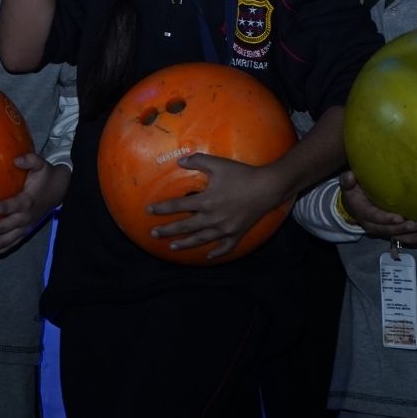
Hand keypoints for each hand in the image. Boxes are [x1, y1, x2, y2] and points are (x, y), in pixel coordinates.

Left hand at [0, 154, 70, 260]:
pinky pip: (12, 244)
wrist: (61, 190)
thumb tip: (16, 159)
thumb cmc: (46, 176)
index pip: (6, 207)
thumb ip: (30, 160)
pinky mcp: (26, 231)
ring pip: (5, 241)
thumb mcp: (41, 165)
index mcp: (26, 201)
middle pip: (2, 229)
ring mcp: (26, 227)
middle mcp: (25, 217)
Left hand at [148, 154, 288, 260]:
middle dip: (167, 231)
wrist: (267, 187)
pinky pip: (225, 247)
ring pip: (200, 240)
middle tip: (153, 234)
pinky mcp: (237, 234)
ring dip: (185, 244)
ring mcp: (224, 229)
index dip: (162, 208)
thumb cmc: (241, 174)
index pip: (178, 206)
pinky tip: (208, 256)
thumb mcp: (218, 164)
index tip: (149, 211)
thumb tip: (180, 161)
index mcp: (206, 201)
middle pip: (185, 227)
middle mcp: (212, 218)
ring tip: (172, 247)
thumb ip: (198, 161)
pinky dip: (216, 253)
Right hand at [338, 171, 416, 245]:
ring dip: (412, 236)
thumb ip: (348, 181)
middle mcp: (374, 226)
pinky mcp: (391, 232)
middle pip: (389, 230)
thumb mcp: (349, 186)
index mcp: (364, 214)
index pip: (376, 218)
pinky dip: (415, 238)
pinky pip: (403, 239)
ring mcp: (383, 231)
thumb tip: (349, 176)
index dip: (387, 219)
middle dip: (403, 229)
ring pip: (398, 237)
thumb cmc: (354, 192)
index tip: (400, 217)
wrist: (354, 206)